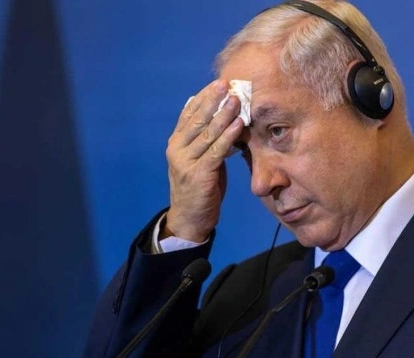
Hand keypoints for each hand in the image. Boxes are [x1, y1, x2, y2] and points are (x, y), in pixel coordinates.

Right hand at [163, 80, 243, 241]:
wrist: (190, 218)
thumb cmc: (199, 187)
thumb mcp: (200, 159)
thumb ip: (206, 140)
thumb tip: (222, 118)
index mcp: (176, 143)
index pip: (188, 114)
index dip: (203, 97)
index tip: (218, 83)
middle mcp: (177, 149)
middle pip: (196, 119)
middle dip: (212, 100)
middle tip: (227, 83)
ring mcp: (185, 162)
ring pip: (206, 133)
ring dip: (223, 115)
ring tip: (237, 100)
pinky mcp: (198, 174)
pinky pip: (215, 151)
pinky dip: (227, 137)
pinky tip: (238, 125)